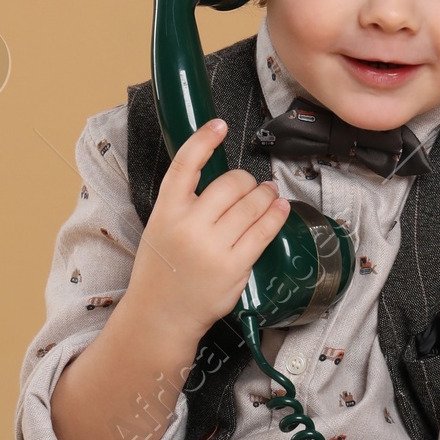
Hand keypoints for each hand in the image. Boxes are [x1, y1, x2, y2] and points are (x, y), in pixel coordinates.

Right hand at [123, 117, 288, 343]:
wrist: (162, 314)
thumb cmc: (162, 270)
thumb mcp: (160, 228)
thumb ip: (184, 204)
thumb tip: (221, 179)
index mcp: (166, 211)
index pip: (185, 165)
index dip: (204, 140)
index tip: (219, 125)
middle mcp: (189, 225)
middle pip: (230, 183)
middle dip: (246, 181)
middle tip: (251, 186)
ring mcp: (213, 247)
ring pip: (252, 205)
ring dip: (265, 195)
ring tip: (269, 194)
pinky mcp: (235, 266)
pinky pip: (264, 231)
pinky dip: (276, 215)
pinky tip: (279, 209)